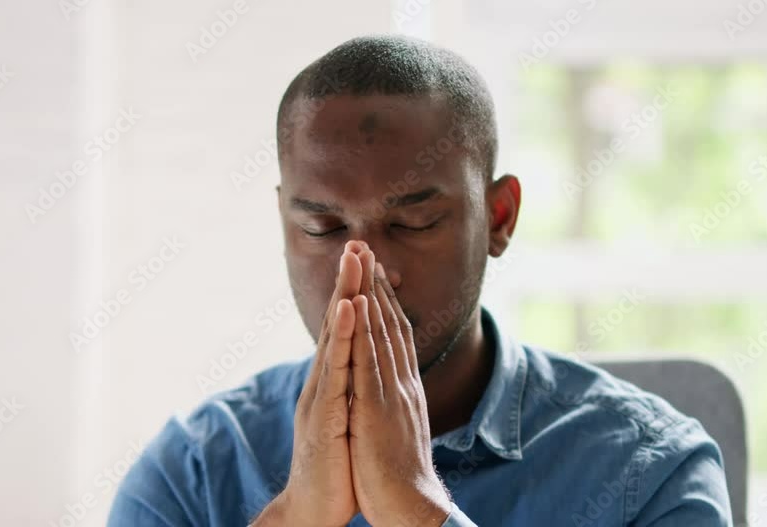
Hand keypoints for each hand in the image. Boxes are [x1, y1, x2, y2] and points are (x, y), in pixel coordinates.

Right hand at [254, 242, 364, 526]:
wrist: (316, 507)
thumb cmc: (336, 464)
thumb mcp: (349, 417)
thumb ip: (352, 388)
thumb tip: (362, 365)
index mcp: (335, 381)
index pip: (347, 329)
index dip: (357, 293)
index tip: (368, 260)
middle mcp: (324, 381)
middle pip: (337, 323)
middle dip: (347, 281)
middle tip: (357, 242)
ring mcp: (321, 395)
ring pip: (334, 337)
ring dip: (344, 295)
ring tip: (352, 261)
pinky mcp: (323, 414)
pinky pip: (336, 369)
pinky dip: (343, 336)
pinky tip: (350, 309)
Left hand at [347, 250, 451, 525]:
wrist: (410, 506)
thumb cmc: (398, 472)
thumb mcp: (394, 425)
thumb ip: (392, 400)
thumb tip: (388, 385)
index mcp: (401, 385)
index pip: (392, 333)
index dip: (382, 299)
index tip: (373, 270)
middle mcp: (400, 381)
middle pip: (388, 322)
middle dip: (376, 283)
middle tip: (366, 247)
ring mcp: (390, 391)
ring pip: (379, 332)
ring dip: (369, 292)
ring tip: (360, 259)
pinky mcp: (377, 407)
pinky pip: (368, 360)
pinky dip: (363, 329)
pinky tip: (356, 304)